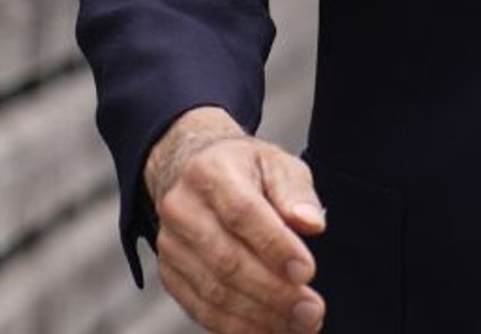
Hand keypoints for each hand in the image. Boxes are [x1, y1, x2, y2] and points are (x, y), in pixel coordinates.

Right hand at [145, 107, 326, 332]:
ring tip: (299, 324)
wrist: (193, 173)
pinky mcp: (169, 273)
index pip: (241, 213)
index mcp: (210, 172)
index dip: (275, 247)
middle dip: (274, 292)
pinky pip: (202, 309)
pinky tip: (269, 329)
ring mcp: (171, 244)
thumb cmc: (243, 171)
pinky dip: (238, 326)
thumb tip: (310, 223)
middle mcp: (182, 207)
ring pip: (214, 291)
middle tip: (311, 310)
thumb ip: (296, 191)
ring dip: (261, 316)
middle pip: (226, 259)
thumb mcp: (276, 163)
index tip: (306, 272)